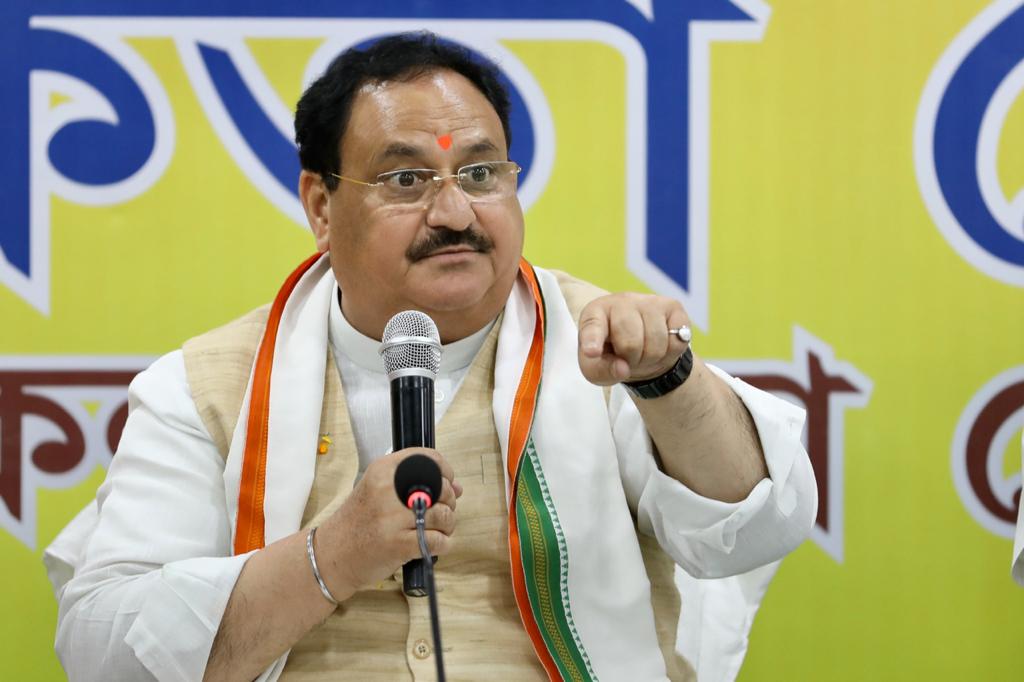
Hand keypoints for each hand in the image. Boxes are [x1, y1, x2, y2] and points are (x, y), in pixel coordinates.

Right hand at [316, 447, 462, 597]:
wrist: (332, 553)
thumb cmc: (359, 522)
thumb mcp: (378, 491)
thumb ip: (415, 484)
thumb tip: (457, 487)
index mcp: (383, 471)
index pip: (429, 458)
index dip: (445, 471)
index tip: (445, 483)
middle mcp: (387, 490)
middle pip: (442, 488)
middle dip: (449, 502)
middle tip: (438, 513)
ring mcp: (392, 518)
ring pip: (444, 515)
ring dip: (447, 525)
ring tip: (435, 529)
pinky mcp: (398, 544)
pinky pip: (438, 540)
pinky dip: (442, 544)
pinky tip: (431, 544)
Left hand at [577, 293, 690, 384]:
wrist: (641, 346)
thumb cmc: (613, 354)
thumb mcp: (597, 369)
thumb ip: (603, 371)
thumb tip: (623, 369)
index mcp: (594, 313)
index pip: (593, 326)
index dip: (593, 340)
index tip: (591, 352)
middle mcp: (621, 301)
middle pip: (631, 342)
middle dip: (632, 360)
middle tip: (629, 358)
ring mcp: (649, 301)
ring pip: (656, 343)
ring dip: (651, 358)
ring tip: (643, 353)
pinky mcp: (673, 307)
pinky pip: (677, 341)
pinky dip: (670, 353)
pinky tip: (661, 346)